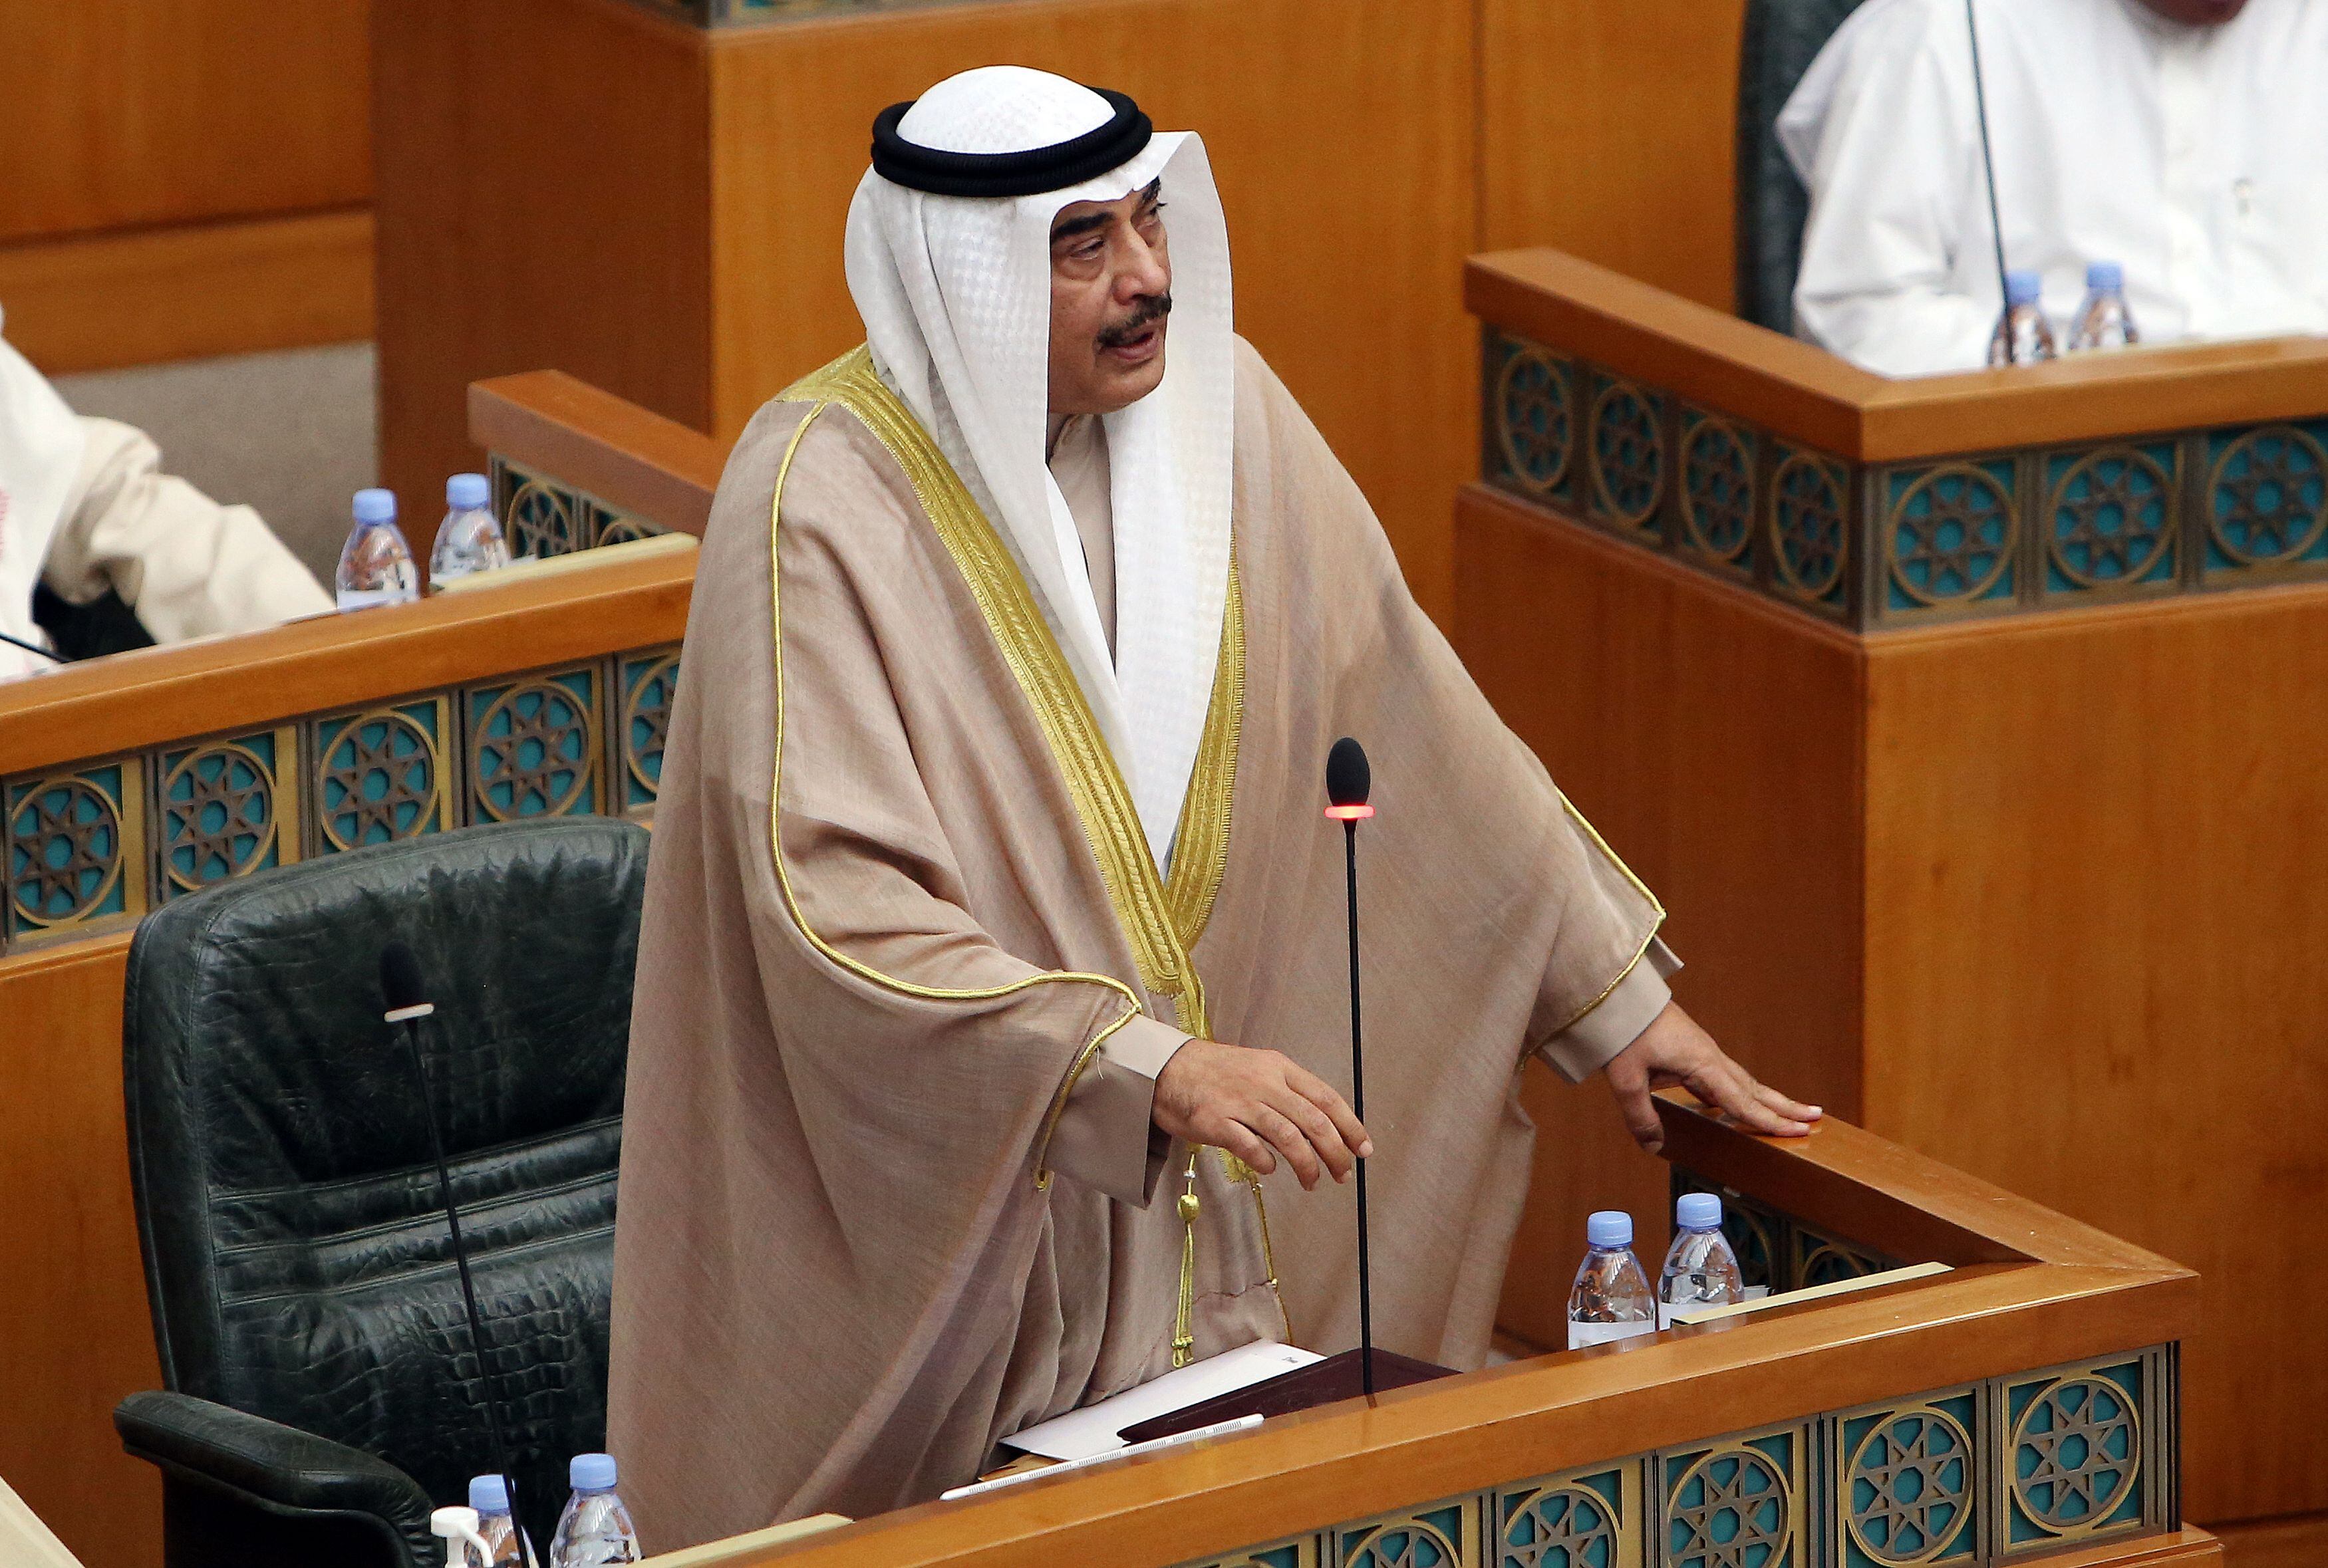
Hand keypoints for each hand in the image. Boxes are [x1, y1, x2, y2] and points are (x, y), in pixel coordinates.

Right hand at [1153, 1039, 1372, 1190]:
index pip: (1326, 1097)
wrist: (1165, 1068)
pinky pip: (1250, 1147)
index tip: (1363, 1149)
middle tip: (1343, 1174)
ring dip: (1307, 1165)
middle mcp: (1263, 1082)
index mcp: (1279, 1067)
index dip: (1350, 1126)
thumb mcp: (1258, 1069)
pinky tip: (1270, 1169)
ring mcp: (1239, 1101)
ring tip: (1313, 1182)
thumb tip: (1323, 1127)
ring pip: (1289, 1137)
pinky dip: (1266, 1162)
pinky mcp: (1215, 1121)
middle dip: (1336, 1152)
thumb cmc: (1215, 1073)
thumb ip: (1288, 1093)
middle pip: (1314, 1121)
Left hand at [1604, 1003, 1820, 1154]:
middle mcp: (1711, 1057)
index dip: (1769, 1121)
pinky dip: (1743, 1091)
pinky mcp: (1694, 1050)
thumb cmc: (1622, 1032)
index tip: (1797, 1132)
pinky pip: (1726, 1077)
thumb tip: (1653, 1147)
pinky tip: (1741, 1102)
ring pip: (1744, 1081)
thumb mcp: (1626, 1079)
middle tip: (1815, 1119)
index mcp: (1702, 1064)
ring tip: (1791, 1111)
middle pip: (1755, 1088)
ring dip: (1768, 1098)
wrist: (1616, 993)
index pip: (1742, 1100)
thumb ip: (1640, 1116)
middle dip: (1784, 1107)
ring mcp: (1704, 1052)